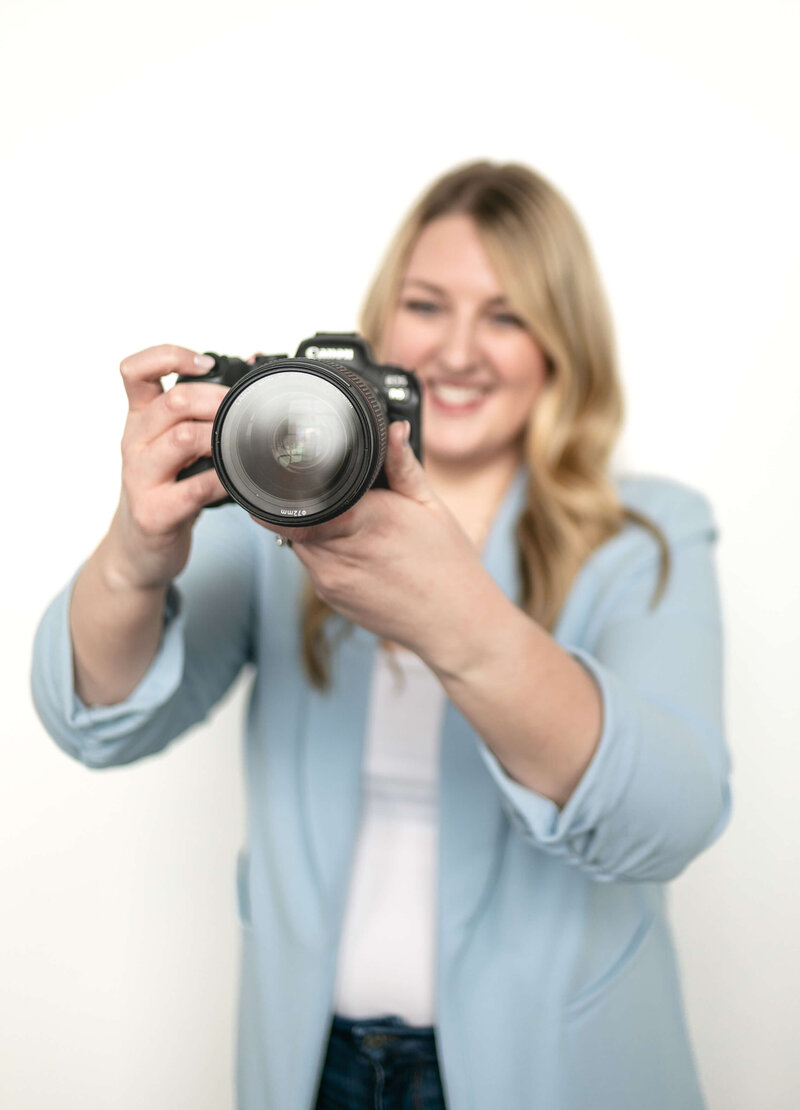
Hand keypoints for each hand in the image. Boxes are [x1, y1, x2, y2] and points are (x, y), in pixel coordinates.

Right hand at [105, 344, 228, 590]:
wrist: (139, 548)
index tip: (207, 363)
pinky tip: (238, 479)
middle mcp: (134, 442)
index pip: (136, 371)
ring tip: (242, 442)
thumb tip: (252, 365)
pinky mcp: (154, 513)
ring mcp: (140, 478)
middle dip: (217, 399)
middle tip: (244, 409)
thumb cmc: (166, 490)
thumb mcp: (171, 446)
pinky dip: (225, 480)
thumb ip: (200, 412)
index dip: (170, 356)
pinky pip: (196, 489)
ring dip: (221, 436)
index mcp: (138, 419)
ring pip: (183, 439)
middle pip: (173, 402)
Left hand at [256, 422, 494, 667]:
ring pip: (298, 541)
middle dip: (309, 500)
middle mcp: (335, 555)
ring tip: (352, 523)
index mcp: (360, 522)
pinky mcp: (331, 600)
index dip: (296, 480)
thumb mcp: (431, 506)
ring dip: (316, 527)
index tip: (305, 469)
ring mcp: (328, 582)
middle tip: (336, 493)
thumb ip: (402, 465)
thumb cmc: (449, 566)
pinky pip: (313, 565)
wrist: (455, 625)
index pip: (298, 495)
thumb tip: (392, 429)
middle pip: (292, 517)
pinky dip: (326, 551)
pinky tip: (358, 551)